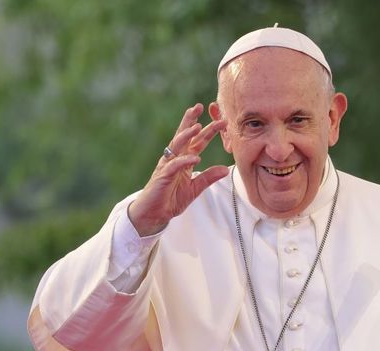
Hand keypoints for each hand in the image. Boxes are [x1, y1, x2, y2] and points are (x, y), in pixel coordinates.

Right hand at [128, 103, 228, 235]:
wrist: (154, 214)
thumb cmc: (171, 199)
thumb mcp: (195, 188)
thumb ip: (208, 178)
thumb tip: (225, 169)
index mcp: (183, 160)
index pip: (197, 142)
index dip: (208, 131)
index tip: (221, 120)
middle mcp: (175, 159)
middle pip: (184, 136)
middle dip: (191, 120)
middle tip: (200, 106)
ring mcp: (167, 166)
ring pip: (177, 145)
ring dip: (187, 135)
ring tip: (197, 126)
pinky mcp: (163, 176)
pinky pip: (174, 166)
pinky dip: (184, 161)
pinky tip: (195, 158)